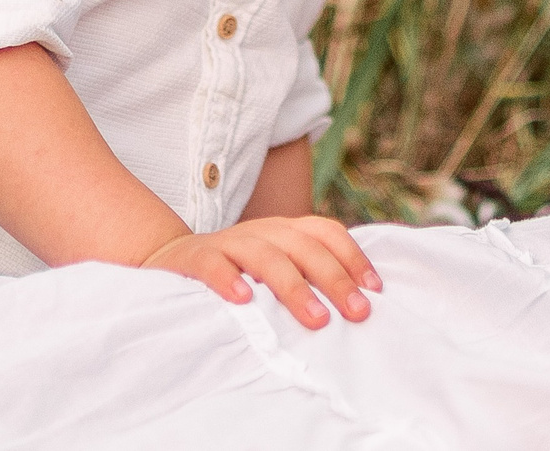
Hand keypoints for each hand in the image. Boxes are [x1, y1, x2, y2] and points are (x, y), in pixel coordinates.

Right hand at [142, 215, 380, 328]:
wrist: (173, 258)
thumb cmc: (238, 271)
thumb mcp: (275, 266)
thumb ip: (307, 275)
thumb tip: (358, 303)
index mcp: (285, 229)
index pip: (326, 232)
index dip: (353, 257)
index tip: (376, 289)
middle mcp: (262, 230)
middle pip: (304, 247)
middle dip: (335, 280)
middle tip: (358, 312)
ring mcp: (229, 242)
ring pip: (266, 256)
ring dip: (294, 287)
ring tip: (317, 318)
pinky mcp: (195, 257)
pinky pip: (213, 265)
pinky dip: (228, 279)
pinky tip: (243, 300)